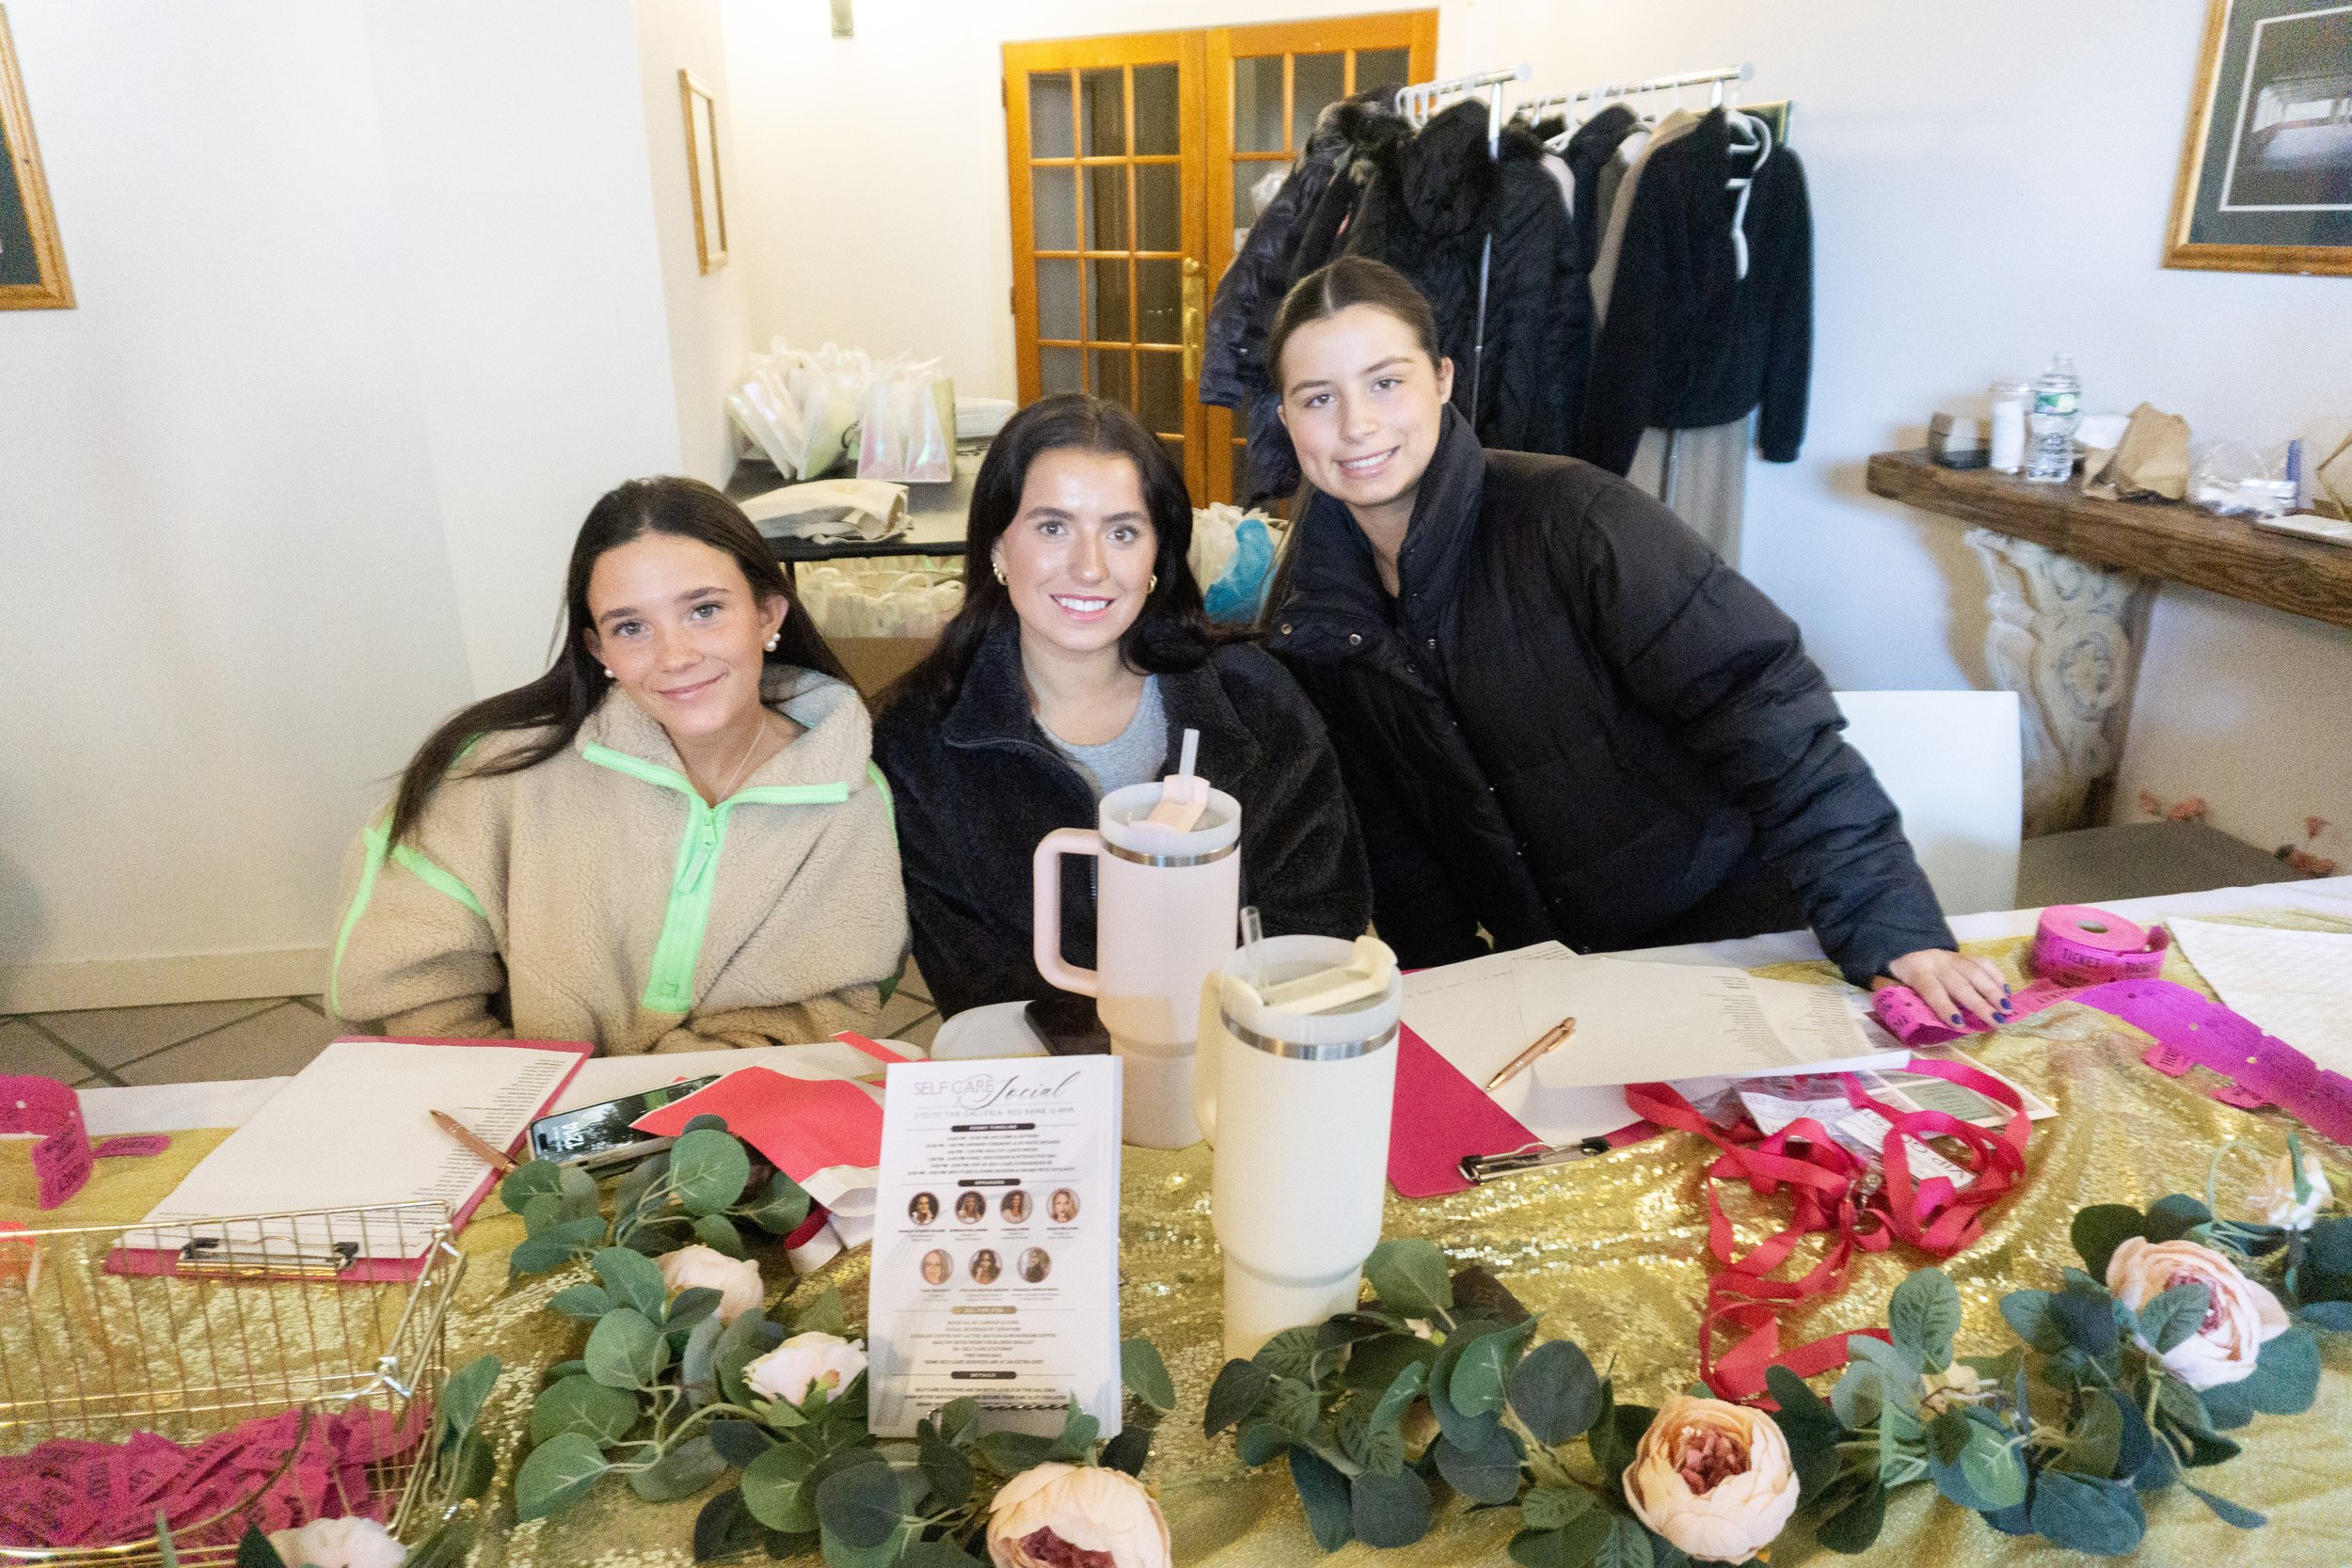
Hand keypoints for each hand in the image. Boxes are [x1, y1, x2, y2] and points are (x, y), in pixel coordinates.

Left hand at [1882, 949, 2011, 1029]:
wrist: (1908, 946)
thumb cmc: (1902, 974)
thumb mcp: (1893, 984)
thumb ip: (1902, 999)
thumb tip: (1912, 1022)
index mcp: (1917, 972)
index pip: (1931, 990)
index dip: (1944, 1006)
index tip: (1958, 1023)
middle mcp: (1937, 963)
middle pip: (1960, 983)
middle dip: (1980, 1003)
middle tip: (1997, 1021)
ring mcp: (1953, 957)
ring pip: (1976, 972)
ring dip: (1994, 991)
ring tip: (2007, 1009)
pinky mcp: (1965, 955)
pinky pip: (1983, 962)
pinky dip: (1997, 976)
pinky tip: (2007, 992)